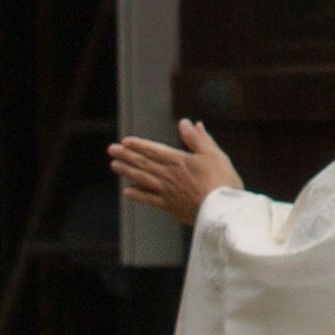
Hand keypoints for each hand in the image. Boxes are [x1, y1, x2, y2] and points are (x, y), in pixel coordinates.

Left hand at [110, 121, 242, 225]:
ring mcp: (168, 192)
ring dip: (127, 172)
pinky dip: (137, 195)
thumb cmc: (223, 181)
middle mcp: (169, 175)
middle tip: (111, 150)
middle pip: (144, 163)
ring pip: (143, 179)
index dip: (139, 145)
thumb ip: (198, 139)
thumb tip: (185, 123)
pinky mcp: (170, 207)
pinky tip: (127, 192)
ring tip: (114, 165)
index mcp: (180, 161)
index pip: (154, 150)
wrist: (223, 212)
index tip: (125, 141)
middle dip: (127, 155)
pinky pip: (149, 200)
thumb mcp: (214, 155)